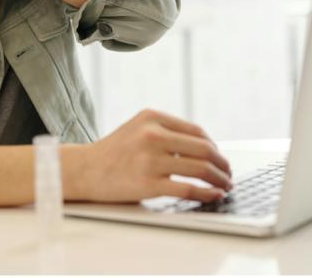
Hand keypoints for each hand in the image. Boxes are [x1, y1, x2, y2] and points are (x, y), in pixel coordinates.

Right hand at [80, 109, 231, 202]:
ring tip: (224, 186)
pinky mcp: (147, 183)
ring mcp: (150, 159)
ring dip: (219, 179)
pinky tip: (213, 195)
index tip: (221, 159)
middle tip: (228, 174)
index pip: (196, 131)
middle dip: (222, 164)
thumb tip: (205, 149)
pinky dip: (206, 193)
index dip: (215, 147)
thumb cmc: (112, 153)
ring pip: (199, 169)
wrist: (83, 170)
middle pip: (204, 149)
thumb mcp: (137, 129)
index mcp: (152, 117)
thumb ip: (165, 132)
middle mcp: (152, 134)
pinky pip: (187, 189)